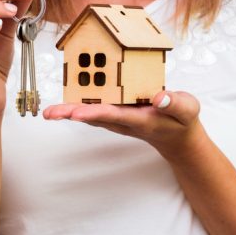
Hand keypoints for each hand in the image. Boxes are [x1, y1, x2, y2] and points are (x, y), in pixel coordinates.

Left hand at [42, 90, 202, 159]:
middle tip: (50, 114)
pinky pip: (94, 108)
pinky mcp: (114, 113)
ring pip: (90, 113)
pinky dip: (77, 105)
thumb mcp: (187, 109)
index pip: (114, 115)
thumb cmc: (182, 120)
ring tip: (48, 112)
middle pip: (94, 116)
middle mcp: (123, 120)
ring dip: (68, 112)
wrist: (177, 137)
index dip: (94, 112)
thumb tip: (159, 97)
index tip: (76, 113)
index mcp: (139, 119)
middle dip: (71, 114)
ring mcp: (117, 119)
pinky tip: (62, 102)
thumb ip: (175, 103)